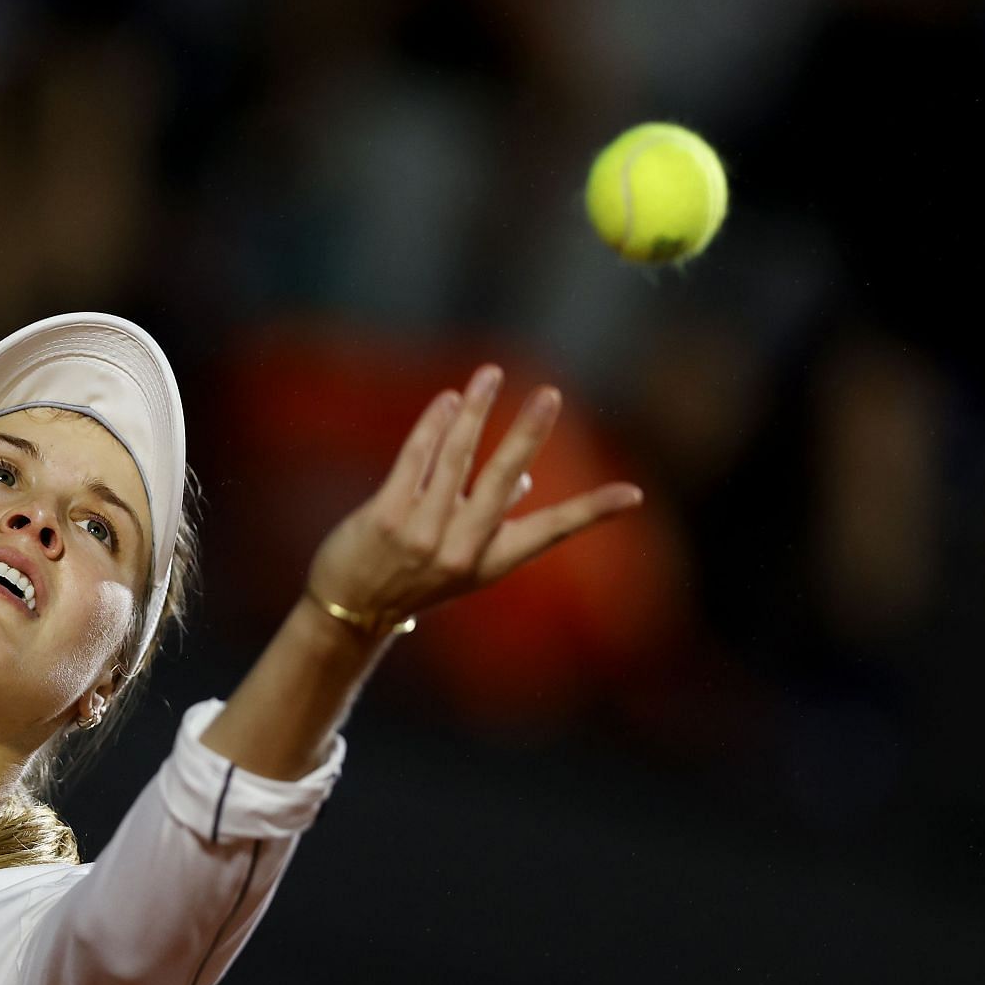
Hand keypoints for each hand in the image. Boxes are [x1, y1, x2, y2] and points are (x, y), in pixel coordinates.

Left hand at [303, 362, 644, 632]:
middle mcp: (460, 549)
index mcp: (491, 562)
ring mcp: (421, 533)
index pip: (552, 531)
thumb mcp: (462, 562)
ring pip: (455, 458)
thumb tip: (524, 476)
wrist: (350, 610)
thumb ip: (493, 520)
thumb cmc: (414, 578)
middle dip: (528, 434)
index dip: (593, 512)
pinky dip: (434, 425)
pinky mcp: (386, 517)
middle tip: (550, 394)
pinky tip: (450, 400)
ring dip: (476, 410)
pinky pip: (415, 459)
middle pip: (503, 481)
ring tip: (490, 374)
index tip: (633, 494)